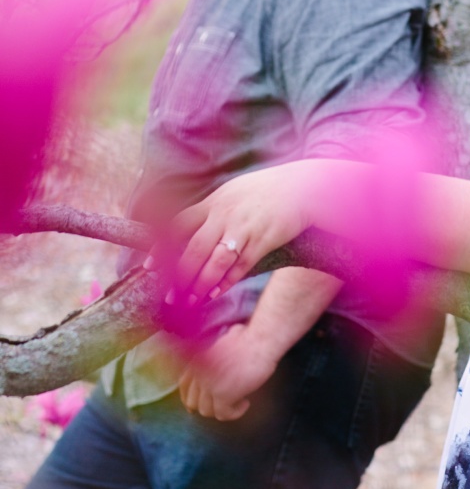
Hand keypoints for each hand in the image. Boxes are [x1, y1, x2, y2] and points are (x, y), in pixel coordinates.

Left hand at [170, 163, 313, 304]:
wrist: (303, 186)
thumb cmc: (265, 191)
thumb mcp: (233, 193)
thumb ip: (212, 210)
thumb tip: (188, 230)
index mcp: (214, 201)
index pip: (178, 225)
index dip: (161, 248)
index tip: (148, 268)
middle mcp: (225, 213)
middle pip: (193, 248)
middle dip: (178, 276)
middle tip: (168, 298)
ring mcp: (244, 227)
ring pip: (215, 260)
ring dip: (200, 285)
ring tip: (189, 303)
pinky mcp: (263, 239)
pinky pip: (241, 265)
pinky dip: (227, 281)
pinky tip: (217, 293)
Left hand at [178, 322, 277, 421]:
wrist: (260, 340)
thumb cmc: (248, 337)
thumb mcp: (221, 344)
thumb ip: (211, 358)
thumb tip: (214, 370)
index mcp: (196, 360)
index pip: (183, 385)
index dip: (189, 398)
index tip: (195, 407)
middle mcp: (199, 373)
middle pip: (193, 402)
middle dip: (207, 407)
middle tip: (222, 406)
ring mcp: (209, 385)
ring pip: (207, 411)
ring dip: (222, 410)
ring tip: (238, 401)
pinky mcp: (223, 395)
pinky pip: (224, 415)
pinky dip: (235, 413)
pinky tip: (245, 403)